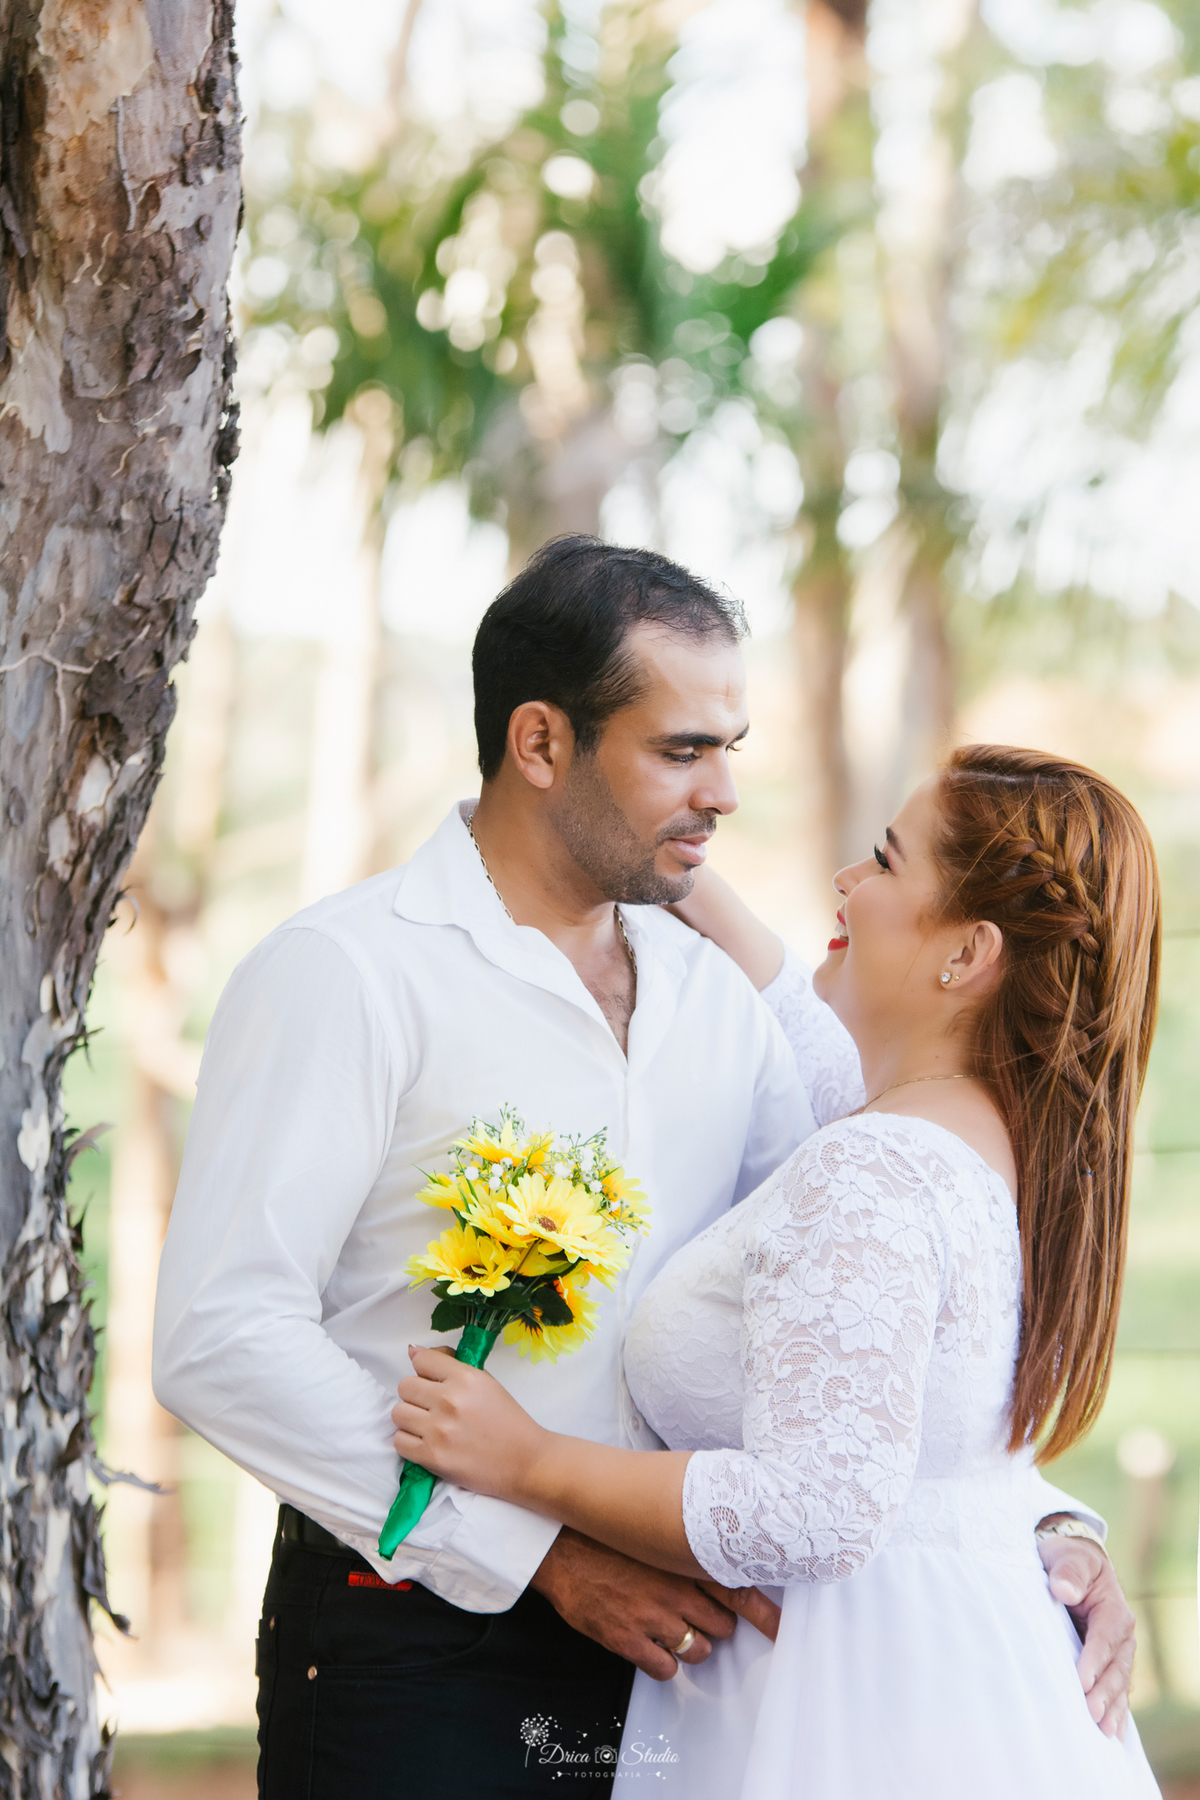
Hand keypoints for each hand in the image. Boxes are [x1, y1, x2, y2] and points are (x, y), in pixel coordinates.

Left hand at [392, 1346, 542, 1498]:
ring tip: (428, 1425)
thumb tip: (414, 1352)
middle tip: (431, 1406)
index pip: (422, 1360)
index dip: (424, 1369)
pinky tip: (426, 1442)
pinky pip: (399, 1442)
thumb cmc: (507, 1421)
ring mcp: (439, 1430)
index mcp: (466, 1378)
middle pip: (405, 1386)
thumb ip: (451, 1366)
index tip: (431, 1379)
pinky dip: (409, 1442)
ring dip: (410, 1419)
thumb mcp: (486, 1382)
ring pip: (398, 1413)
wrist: (525, 1461)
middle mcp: (449, 1400)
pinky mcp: (432, 1457)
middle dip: (415, 1395)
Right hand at [532, 1527, 765, 1680]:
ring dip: (692, 1645)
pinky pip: (664, 1669)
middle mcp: (675, 1589)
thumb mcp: (653, 1531)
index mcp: (684, 1559)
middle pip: (722, 1626)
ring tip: (674, 1630)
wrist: (560, 1547)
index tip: (782, 1630)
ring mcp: (652, 1617)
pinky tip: (652, 1647)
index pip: (739, 1589)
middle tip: (698, 1615)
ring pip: (698, 1650)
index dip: (765, 1615)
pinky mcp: (628, 1639)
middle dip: (715, 1625)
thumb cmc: (607, 1536)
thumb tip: (714, 1551)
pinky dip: (663, 1663)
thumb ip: (686, 1545)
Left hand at [1037, 1531, 1134, 1739]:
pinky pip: (1116, 1688)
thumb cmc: (1067, 1559)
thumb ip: (1067, 1571)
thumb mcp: (1066, 1556)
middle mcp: (1121, 1634)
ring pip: (1118, 1682)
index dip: (1094, 1660)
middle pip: (1116, 1667)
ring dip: (1112, 1706)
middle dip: (1105, 1692)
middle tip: (1091, 1714)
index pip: (1104, 1638)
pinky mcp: (1109, 1662)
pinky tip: (1113, 1732)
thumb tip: (1064, 1590)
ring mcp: (1118, 1651)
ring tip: (1104, 1731)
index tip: (1081, 1681)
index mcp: (1114, 1609)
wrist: (1073, 1563)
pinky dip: (1115, 1709)